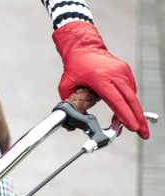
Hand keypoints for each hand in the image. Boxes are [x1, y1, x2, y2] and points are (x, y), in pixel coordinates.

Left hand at [52, 21, 148, 138]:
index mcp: (100, 79)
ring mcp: (122, 71)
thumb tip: (71, 120)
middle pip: (130, 100)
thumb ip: (70, 104)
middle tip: (144, 133)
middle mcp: (114, 74)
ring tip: (136, 126)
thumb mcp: (66, 86)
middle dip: (137, 118)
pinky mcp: (125, 71)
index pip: (116, 101)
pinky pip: (130, 89)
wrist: (83, 47)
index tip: (132, 127)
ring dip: (134, 112)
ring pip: (132, 96)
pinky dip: (130, 102)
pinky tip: (129, 112)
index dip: (124, 116)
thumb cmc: (74, 65)